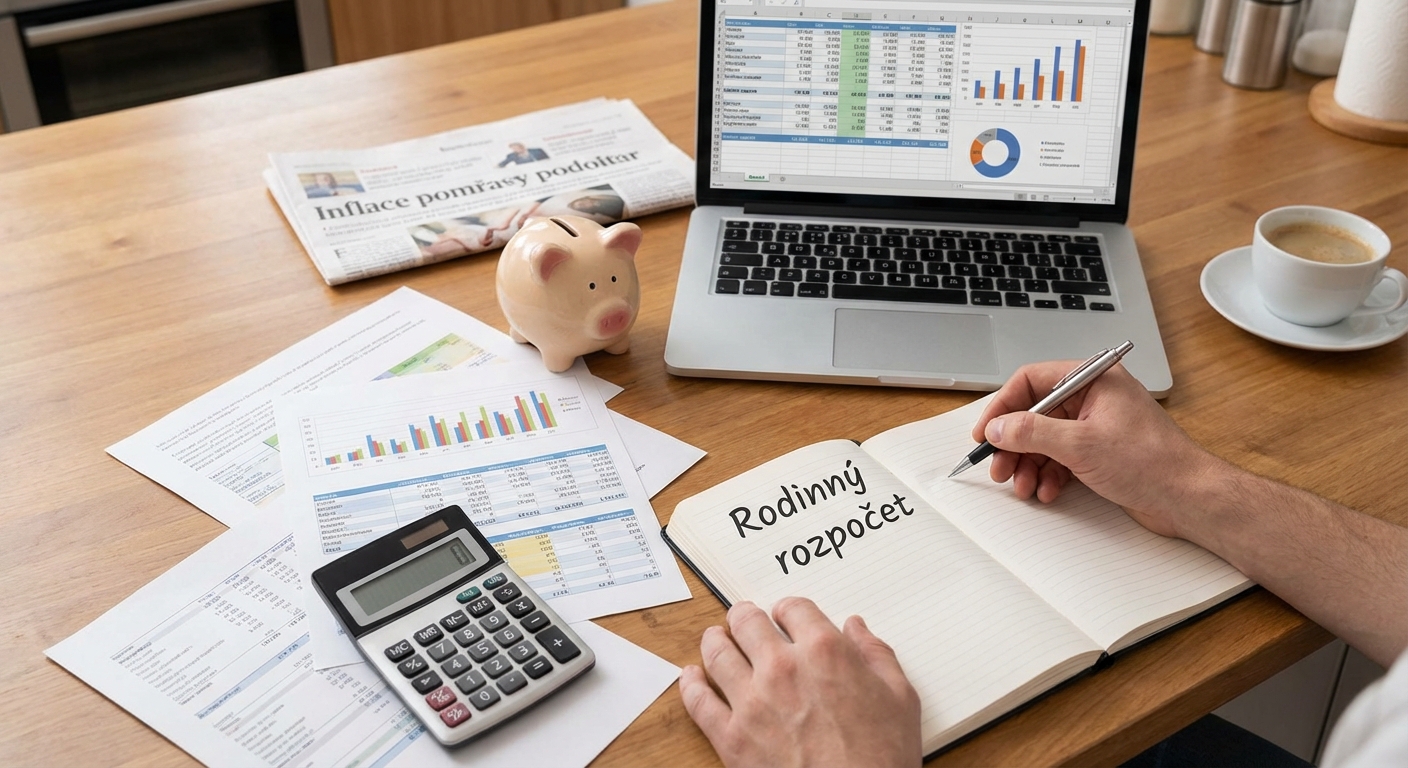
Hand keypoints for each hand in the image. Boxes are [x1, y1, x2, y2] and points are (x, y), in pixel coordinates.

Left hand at [679, 598, 920, 767]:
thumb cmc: (882, 756)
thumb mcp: (900, 698)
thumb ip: (876, 654)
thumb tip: (857, 627)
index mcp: (824, 652)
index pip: (793, 608)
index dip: (788, 609)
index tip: (785, 616)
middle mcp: (782, 668)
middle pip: (747, 622)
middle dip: (746, 616)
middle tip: (744, 619)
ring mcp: (752, 702)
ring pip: (717, 653)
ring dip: (715, 640)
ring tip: (716, 638)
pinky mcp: (732, 737)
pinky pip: (698, 702)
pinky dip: (691, 684)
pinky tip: (691, 676)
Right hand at [972, 361, 1224, 537]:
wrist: (1190, 498)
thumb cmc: (1152, 462)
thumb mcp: (1080, 444)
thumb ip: (1032, 432)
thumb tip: (998, 428)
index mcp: (1093, 379)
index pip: (1032, 381)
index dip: (1003, 407)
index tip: (986, 433)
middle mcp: (1094, 398)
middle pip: (1034, 414)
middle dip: (1014, 444)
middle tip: (998, 468)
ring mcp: (1097, 426)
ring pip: (1045, 440)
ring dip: (1028, 465)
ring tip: (1022, 487)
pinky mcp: (1100, 452)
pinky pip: (1060, 459)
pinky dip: (1049, 476)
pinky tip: (1047, 491)